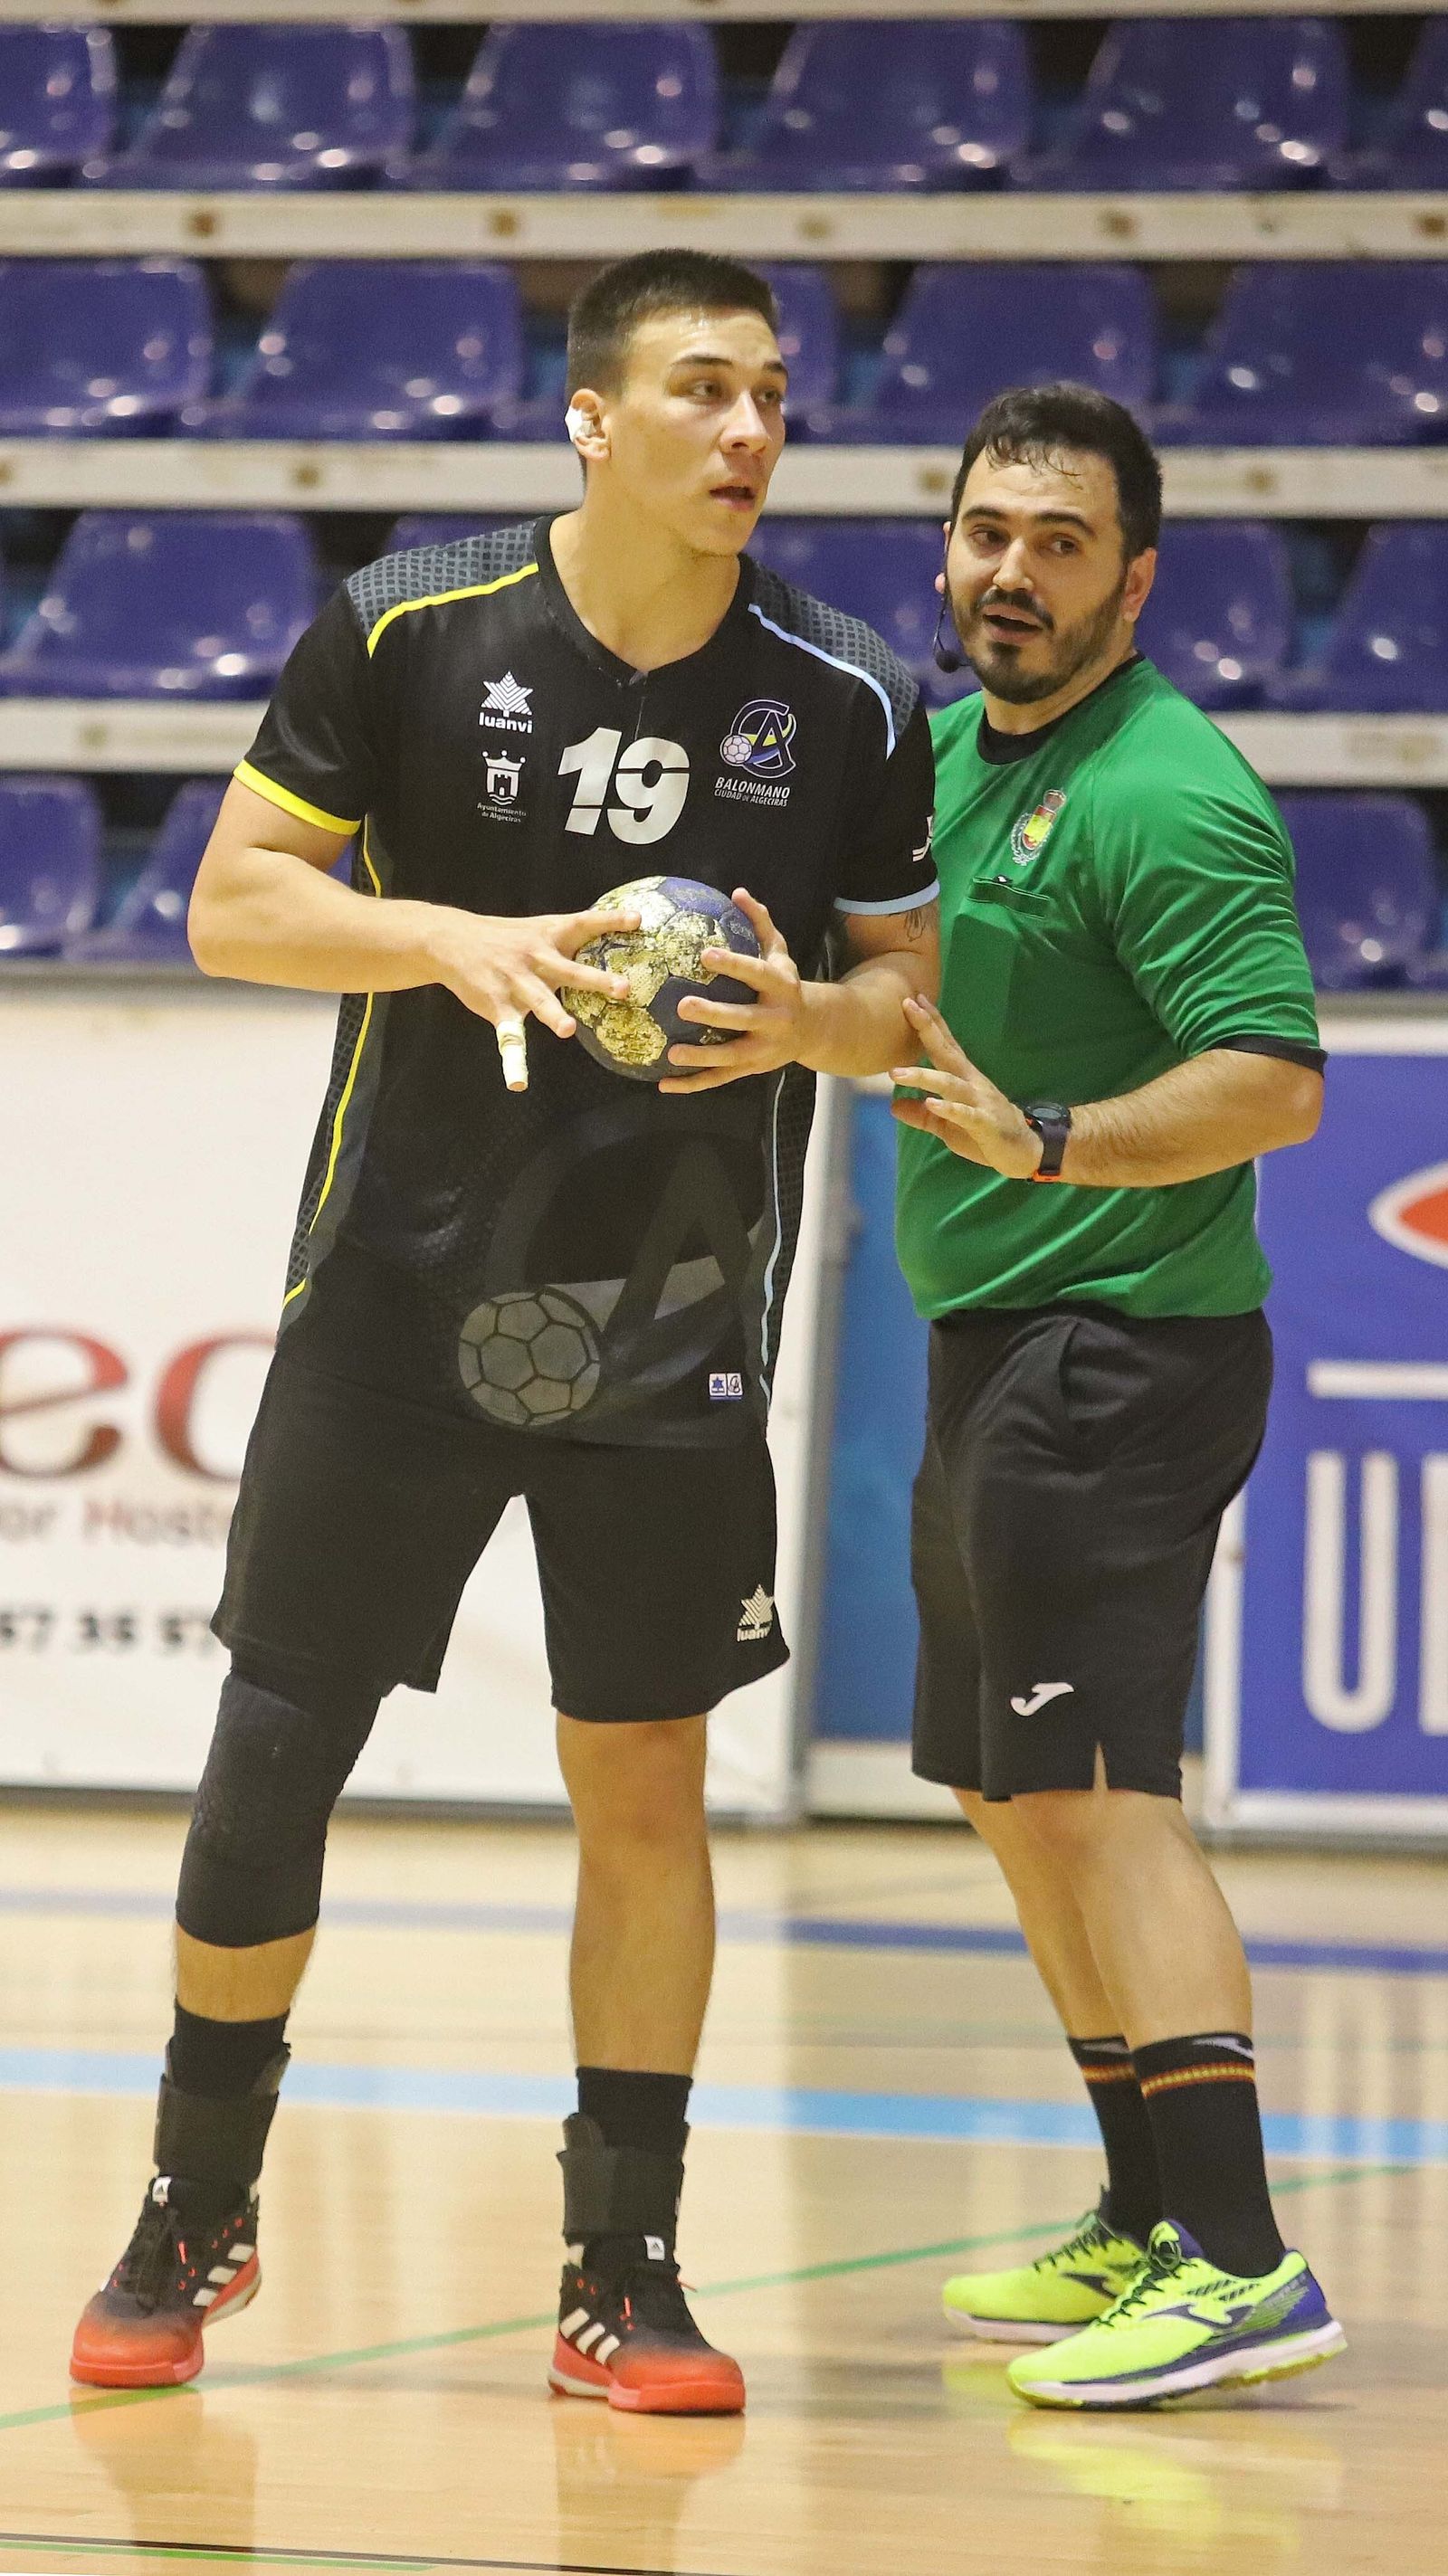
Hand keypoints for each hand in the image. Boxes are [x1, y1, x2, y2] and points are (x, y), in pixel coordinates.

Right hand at [426, 902, 638, 1041]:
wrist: (452, 941)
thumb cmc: (506, 937)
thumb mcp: (538, 928)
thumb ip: (571, 935)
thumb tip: (616, 929)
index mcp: (549, 936)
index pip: (584, 925)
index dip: (611, 921)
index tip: (638, 920)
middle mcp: (535, 959)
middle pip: (570, 970)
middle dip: (596, 980)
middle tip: (623, 989)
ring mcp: (516, 983)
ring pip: (539, 1001)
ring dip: (553, 1015)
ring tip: (567, 1029)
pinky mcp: (498, 1007)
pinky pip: (509, 1037)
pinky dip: (513, 1062)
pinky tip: (518, 1084)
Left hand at [659, 889, 810, 1094]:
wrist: (815, 1029)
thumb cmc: (786, 984)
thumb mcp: (780, 953)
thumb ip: (760, 924)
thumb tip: (737, 893)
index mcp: (782, 988)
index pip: (757, 974)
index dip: (734, 965)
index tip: (705, 955)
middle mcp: (776, 1020)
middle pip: (744, 1019)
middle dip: (715, 1014)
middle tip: (684, 1004)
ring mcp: (765, 1049)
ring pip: (732, 1056)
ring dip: (701, 1057)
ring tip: (670, 1053)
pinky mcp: (753, 1069)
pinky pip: (720, 1079)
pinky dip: (692, 1084)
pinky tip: (663, 1083)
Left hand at [889, 996, 1041, 1176]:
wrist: (1025, 1149)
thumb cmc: (984, 1134)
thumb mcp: (947, 1125)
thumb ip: (921, 1115)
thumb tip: (893, 1106)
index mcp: (963, 1078)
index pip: (945, 1045)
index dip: (930, 1022)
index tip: (912, 999)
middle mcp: (971, 1083)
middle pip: (947, 1052)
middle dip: (927, 1029)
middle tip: (907, 1006)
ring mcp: (980, 1102)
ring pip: (950, 1083)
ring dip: (923, 1077)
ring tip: (896, 1073)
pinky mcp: (985, 1124)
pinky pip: (966, 1114)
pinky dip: (949, 1108)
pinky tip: (932, 1103)